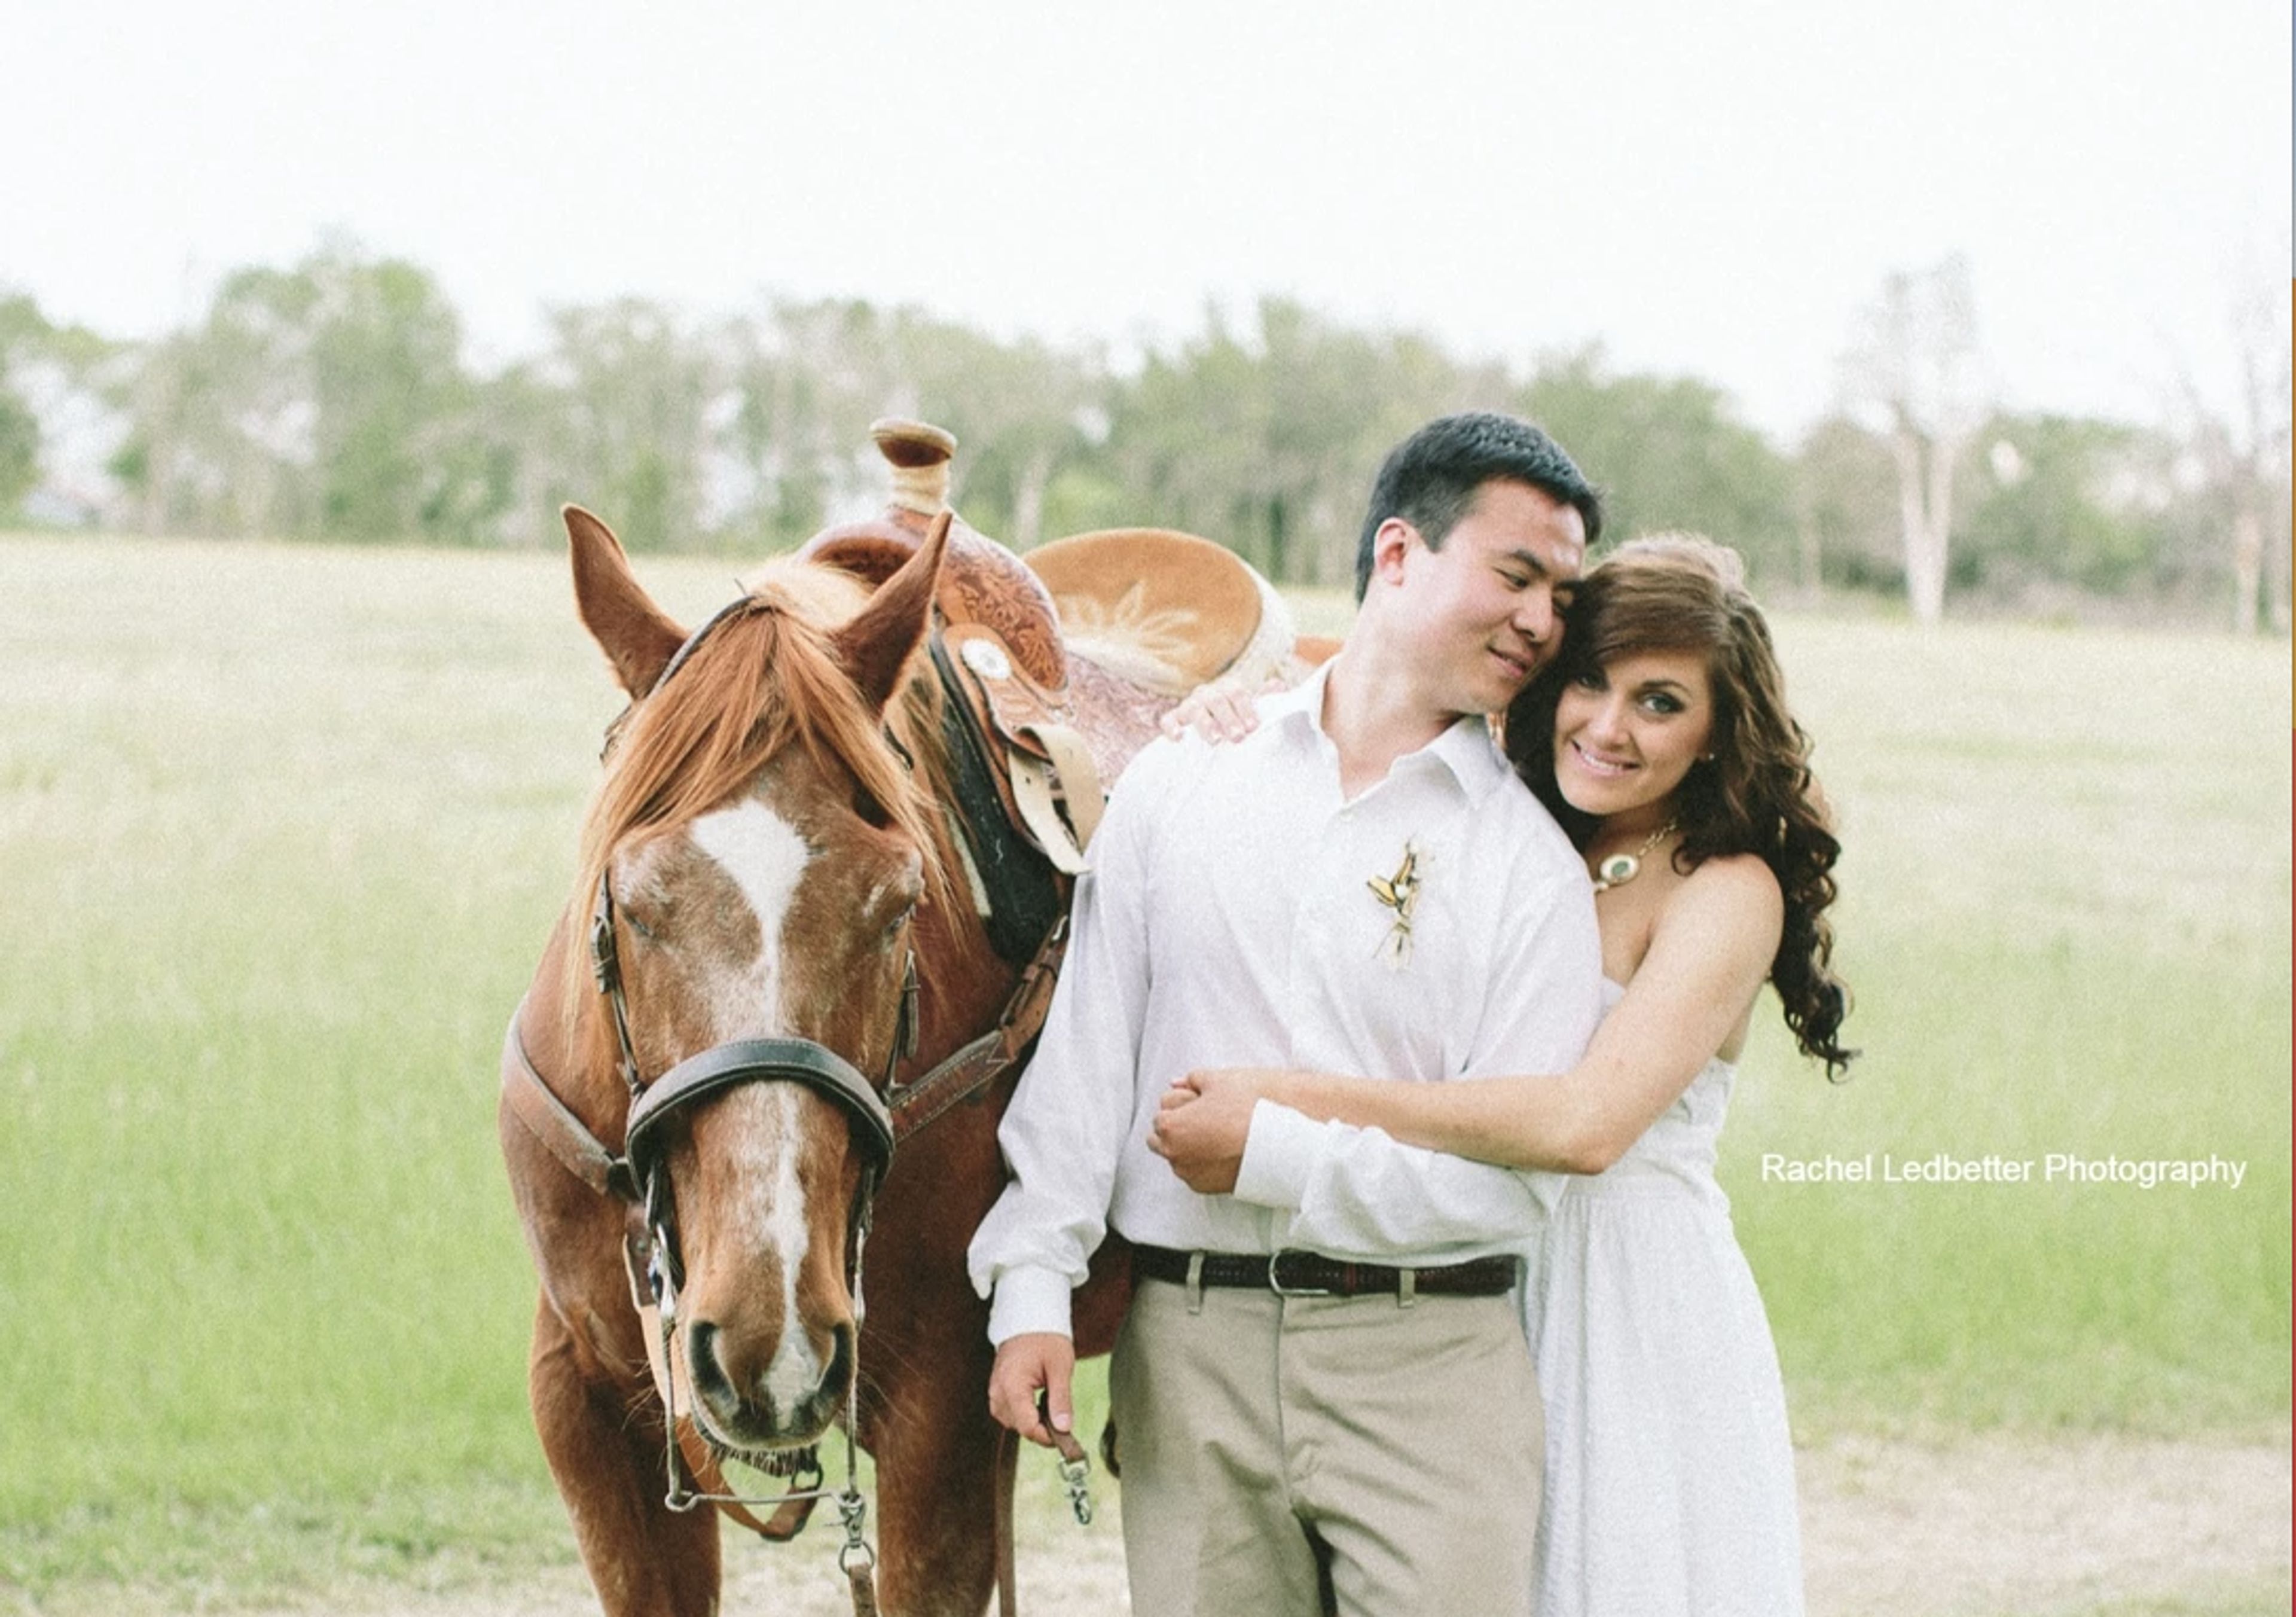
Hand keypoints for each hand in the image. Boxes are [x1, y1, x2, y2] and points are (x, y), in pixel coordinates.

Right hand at [988, 1332, 1076, 1449]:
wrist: (1029, 1320)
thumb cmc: (1045, 1339)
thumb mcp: (1060, 1366)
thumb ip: (1061, 1400)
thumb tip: (1064, 1428)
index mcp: (1012, 1385)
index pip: (1027, 1426)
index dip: (1048, 1435)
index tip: (1066, 1433)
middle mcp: (998, 1391)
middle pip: (1020, 1427)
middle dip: (1042, 1427)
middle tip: (1061, 1412)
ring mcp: (995, 1392)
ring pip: (1014, 1423)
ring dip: (1033, 1420)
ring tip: (1048, 1400)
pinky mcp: (997, 1392)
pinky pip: (1010, 1413)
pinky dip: (1025, 1413)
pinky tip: (1037, 1400)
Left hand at [1147, 1068, 1280, 1193]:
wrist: (1274, 1142)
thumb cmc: (1244, 1110)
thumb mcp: (1218, 1081)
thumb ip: (1191, 1079)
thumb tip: (1177, 1081)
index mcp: (1170, 1126)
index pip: (1159, 1116)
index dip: (1177, 1108)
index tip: (1193, 1107)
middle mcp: (1173, 1153)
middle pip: (1159, 1140)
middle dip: (1174, 1130)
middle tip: (1199, 1121)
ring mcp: (1188, 1173)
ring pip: (1177, 1157)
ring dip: (1186, 1148)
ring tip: (1214, 1136)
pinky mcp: (1203, 1187)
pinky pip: (1193, 1172)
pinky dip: (1201, 1163)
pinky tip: (1220, 1151)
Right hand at [1158, 677, 1265, 742]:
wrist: (1211, 730)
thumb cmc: (1235, 721)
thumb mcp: (1250, 711)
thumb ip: (1264, 699)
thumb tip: (1279, 686)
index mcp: (1226, 689)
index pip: (1236, 692)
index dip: (1245, 708)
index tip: (1253, 727)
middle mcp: (1206, 694)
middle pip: (1216, 700)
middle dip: (1228, 718)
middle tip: (1238, 737)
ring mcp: (1188, 706)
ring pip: (1193, 708)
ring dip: (1205, 724)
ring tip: (1216, 741)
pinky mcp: (1172, 719)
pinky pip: (1168, 720)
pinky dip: (1172, 727)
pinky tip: (1180, 738)